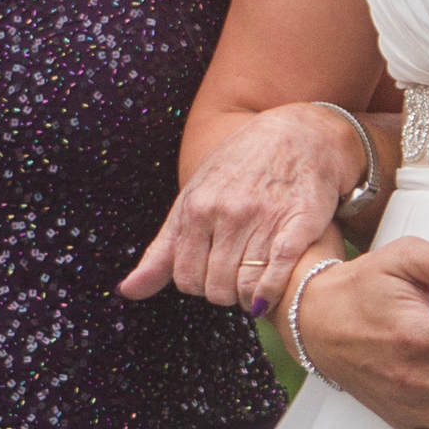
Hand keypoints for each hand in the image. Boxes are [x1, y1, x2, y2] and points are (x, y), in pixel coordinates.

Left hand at [120, 104, 371, 315]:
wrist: (300, 133)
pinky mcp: (301, 222)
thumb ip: (163, 248)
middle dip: (223, 292)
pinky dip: (270, 293)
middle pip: (214, 288)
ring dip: (246, 295)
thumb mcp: (194, 198)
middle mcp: (228, 212)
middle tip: (233, 277)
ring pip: (244, 287)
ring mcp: (265, 217)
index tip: (210, 273)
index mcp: (197, 206)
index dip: (197, 285)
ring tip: (252, 281)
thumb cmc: (241, 168)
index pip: (184, 278)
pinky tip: (268, 294)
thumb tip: (127, 292)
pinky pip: (277, 275)